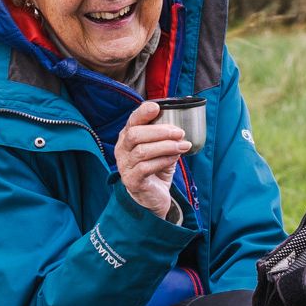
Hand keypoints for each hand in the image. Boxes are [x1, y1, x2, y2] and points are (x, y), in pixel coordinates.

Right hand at [113, 100, 188, 219]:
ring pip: (142, 151)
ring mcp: (124, 166)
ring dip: (166, 146)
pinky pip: (145, 167)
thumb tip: (180, 128)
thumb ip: (166, 138)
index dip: (142, 113)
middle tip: (179, 132)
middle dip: (160, 131)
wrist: (151, 197)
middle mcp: (122, 150)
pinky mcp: (131, 180)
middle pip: (135, 134)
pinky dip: (163, 160)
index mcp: (127, 138)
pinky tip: (175, 158)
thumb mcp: (161, 149)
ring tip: (183, 146)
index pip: (131, 121)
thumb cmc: (155, 169)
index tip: (157, 108)